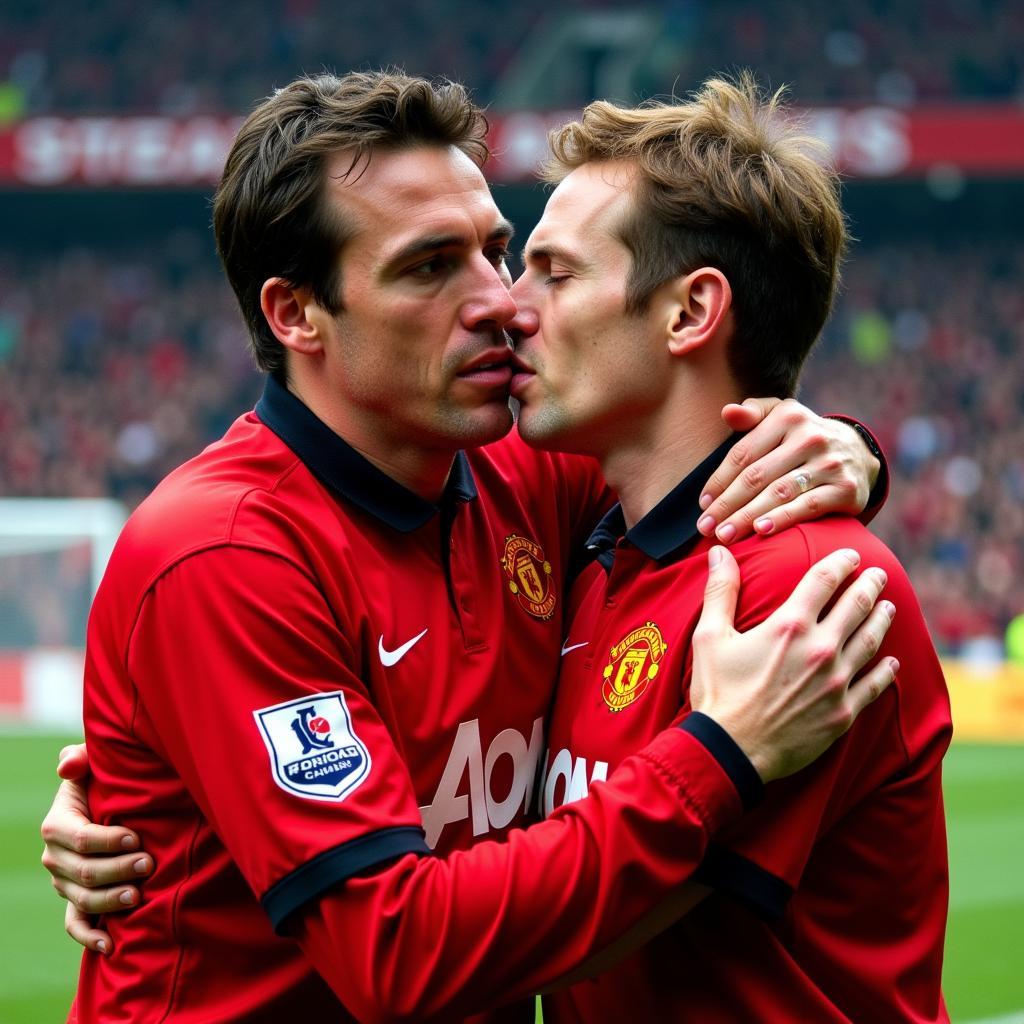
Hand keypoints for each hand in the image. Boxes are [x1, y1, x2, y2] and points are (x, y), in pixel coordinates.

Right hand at [40, 743, 152, 953]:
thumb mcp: (95, 765)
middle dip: (118, 869)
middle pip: (84, 871)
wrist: (112, 805)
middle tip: (149, 864)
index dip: (109, 840)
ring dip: (110, 900)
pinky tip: (112, 946)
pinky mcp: (76, 900)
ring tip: (138, 895)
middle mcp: (55, 856)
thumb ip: (81, 757)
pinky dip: (91, 937)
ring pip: (83, 898)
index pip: (81, 837)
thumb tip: (67, 765)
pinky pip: (76, 924)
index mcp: (57, 823)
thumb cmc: (106, 781)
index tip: (137, 838)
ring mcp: (64, 882)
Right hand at [689, 546, 896, 781]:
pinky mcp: (842, 713)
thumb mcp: (709, 636)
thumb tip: (718, 552)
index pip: (824, 580)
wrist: (731, 750)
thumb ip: (720, 591)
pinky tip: (892, 662)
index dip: (840, 562)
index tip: (851, 554)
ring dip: (882, 620)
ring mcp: (835, 682)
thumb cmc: (717, 693)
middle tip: (879, 573)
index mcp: (789, 626)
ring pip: (870, 642)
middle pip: (856, 606)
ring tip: (889, 607)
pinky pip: (873, 686)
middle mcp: (820, 649)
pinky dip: (885, 671)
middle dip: (870, 585)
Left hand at [697, 398, 879, 543]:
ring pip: (778, 493)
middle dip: (727, 504)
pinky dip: (782, 519)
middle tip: (706, 527)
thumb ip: (752, 413)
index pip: (743, 453)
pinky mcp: (845, 488)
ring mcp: (829, 463)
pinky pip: (807, 507)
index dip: (719, 480)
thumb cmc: (801, 437)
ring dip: (747, 516)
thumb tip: (727, 412)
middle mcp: (810, 437)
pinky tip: (760, 531)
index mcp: (788, 416)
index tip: (702, 504)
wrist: (857, 453)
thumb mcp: (779, 417)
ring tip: (724, 534)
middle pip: (757, 476)